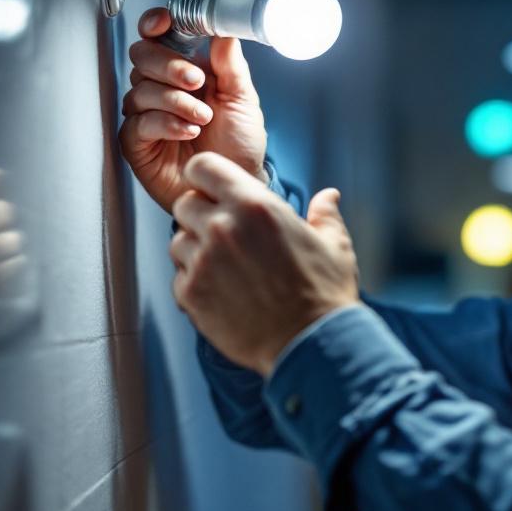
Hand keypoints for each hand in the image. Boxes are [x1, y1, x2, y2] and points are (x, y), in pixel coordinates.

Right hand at [120, 7, 268, 212]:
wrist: (235, 182)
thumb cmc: (238, 144)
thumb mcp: (243, 99)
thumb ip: (231, 66)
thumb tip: (222, 32)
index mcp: (186, 69)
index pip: (159, 37)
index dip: (155, 24)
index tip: (164, 24)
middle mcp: (162, 88)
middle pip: (142, 56)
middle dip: (168, 65)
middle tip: (196, 81)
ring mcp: (147, 114)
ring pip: (140, 89)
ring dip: (174, 100)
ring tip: (202, 117)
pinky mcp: (137, 142)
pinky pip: (138, 123)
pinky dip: (165, 124)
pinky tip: (187, 131)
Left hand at [169, 152, 359, 375]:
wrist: (309, 344)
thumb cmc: (323, 293)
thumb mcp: (334, 244)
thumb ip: (324, 213)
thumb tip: (328, 197)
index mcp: (254, 205)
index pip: (203, 167)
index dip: (206, 175)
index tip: (213, 188)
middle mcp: (222, 227)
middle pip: (185, 203)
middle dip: (201, 213)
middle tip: (224, 233)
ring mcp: (203, 262)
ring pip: (177, 240)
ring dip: (195, 248)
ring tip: (225, 265)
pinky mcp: (192, 294)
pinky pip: (178, 276)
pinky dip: (194, 281)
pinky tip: (221, 291)